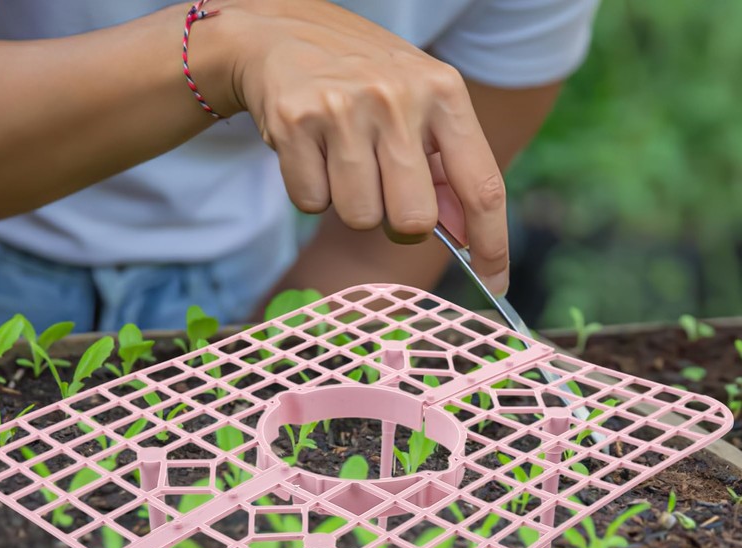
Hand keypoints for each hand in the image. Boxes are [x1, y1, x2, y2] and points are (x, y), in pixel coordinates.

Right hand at [205, 0, 508, 294]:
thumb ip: (445, 168)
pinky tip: (312, 153)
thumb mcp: (419, 104)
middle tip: (384, 194)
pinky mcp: (296, 123)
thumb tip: (466, 238)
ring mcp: (344, 109)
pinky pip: (312, 204)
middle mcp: (398, 98)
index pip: (482, 186)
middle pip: (412, 221)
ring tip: (342, 160)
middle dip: (399, 225)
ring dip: (352, 205)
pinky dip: (311, 191)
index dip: (492, 245)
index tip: (495, 284)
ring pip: (360, 218)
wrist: (284, 33)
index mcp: (443, 93)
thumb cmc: (364, 80)